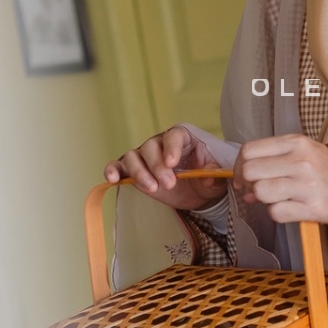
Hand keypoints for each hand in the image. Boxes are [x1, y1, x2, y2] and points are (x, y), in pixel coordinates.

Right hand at [103, 126, 227, 210]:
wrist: (197, 190)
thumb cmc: (206, 174)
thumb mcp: (215, 173)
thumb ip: (213, 172)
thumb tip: (208, 178)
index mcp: (182, 137)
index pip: (173, 136)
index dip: (171, 148)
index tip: (172, 163)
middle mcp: (159, 143)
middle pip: (150, 147)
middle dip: (157, 166)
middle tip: (169, 183)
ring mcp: (144, 156)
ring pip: (133, 156)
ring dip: (139, 172)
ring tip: (153, 188)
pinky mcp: (133, 171)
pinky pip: (118, 166)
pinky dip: (113, 170)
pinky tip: (112, 179)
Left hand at [234, 135, 327, 224]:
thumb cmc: (320, 168)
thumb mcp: (298, 153)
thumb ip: (269, 161)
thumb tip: (241, 185)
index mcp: (296, 143)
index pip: (249, 150)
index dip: (239, 165)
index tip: (242, 176)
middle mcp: (301, 161)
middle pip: (250, 171)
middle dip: (248, 183)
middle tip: (257, 188)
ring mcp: (308, 185)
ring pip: (261, 192)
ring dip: (264, 199)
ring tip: (278, 197)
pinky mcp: (313, 208)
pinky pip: (276, 213)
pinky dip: (278, 213)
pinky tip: (290, 207)